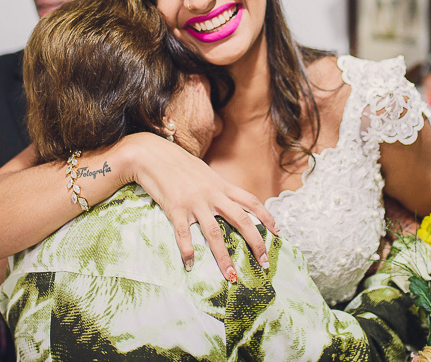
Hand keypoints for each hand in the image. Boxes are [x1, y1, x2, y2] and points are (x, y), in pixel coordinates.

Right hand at [125, 133, 277, 279]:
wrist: (153, 155)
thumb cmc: (179, 164)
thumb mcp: (205, 172)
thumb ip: (217, 187)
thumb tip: (227, 199)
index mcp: (222, 185)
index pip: (251, 201)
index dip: (266, 217)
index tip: (277, 232)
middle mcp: (212, 195)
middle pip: (241, 220)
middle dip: (255, 243)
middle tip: (264, 262)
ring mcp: (195, 203)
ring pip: (214, 234)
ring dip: (224, 257)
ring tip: (231, 276)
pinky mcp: (176, 209)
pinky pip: (184, 234)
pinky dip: (188, 251)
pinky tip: (190, 264)